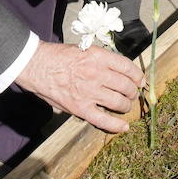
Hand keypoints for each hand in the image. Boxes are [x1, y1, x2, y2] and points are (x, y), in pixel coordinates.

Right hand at [14, 40, 144, 134]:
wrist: (37, 65)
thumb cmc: (58, 56)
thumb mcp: (83, 51)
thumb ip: (100, 61)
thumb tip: (116, 72)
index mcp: (99, 57)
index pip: (127, 67)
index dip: (137, 76)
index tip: (140, 81)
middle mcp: (98, 74)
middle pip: (126, 86)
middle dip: (132, 92)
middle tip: (131, 94)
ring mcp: (90, 92)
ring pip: (119, 102)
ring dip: (126, 106)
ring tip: (125, 106)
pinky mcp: (81, 108)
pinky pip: (103, 120)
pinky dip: (116, 125)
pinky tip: (124, 127)